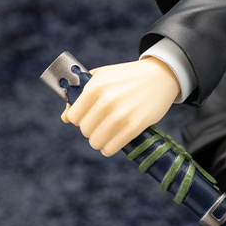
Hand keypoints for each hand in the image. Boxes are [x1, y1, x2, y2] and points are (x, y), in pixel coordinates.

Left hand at [60, 57, 180, 156]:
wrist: (160, 76)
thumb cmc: (127, 77)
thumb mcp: (101, 77)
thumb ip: (81, 94)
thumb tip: (65, 118)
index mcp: (94, 87)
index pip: (74, 116)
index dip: (79, 119)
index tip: (88, 117)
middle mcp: (105, 101)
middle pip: (85, 130)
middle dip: (91, 130)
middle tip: (101, 126)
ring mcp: (120, 115)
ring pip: (96, 141)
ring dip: (100, 142)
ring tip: (106, 136)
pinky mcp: (134, 126)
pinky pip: (112, 146)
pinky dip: (109, 149)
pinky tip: (112, 144)